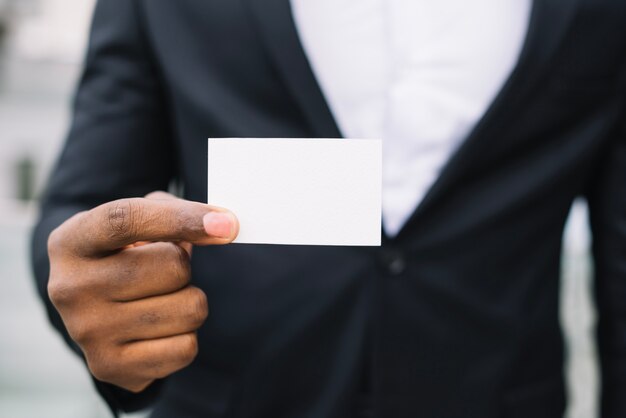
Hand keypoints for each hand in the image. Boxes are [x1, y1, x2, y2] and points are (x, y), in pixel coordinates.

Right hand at [47, 192, 237, 391]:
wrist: (92, 309)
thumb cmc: (125, 253)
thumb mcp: (136, 220)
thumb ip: (173, 211)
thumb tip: (220, 227)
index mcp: (71, 242)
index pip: (126, 220)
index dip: (181, 218)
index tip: (227, 224)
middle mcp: (70, 288)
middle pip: (174, 267)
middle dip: (184, 266)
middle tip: (161, 272)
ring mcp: (88, 332)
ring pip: (190, 309)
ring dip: (189, 301)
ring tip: (159, 299)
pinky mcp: (110, 367)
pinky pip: (187, 347)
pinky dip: (185, 336)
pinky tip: (159, 329)